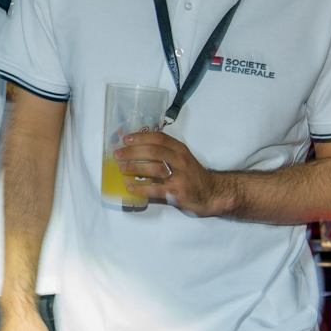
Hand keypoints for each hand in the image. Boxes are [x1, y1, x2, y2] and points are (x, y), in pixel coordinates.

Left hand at [116, 128, 230, 215]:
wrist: (212, 193)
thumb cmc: (192, 174)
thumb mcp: (182, 158)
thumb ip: (164, 152)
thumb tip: (136, 148)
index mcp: (180, 149)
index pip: (159, 138)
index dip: (141, 137)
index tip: (126, 139)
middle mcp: (180, 161)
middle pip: (154, 152)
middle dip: (133, 152)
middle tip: (119, 154)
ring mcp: (179, 177)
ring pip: (154, 169)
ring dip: (135, 168)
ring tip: (122, 169)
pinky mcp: (176, 193)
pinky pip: (155, 190)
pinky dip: (140, 188)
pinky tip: (130, 187)